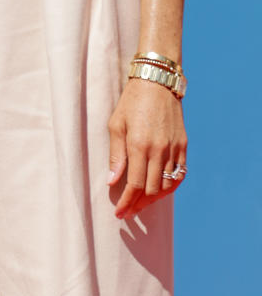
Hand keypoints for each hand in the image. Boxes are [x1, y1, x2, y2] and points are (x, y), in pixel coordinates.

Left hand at [108, 78, 186, 217]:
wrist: (157, 83)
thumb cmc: (131, 102)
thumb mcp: (116, 124)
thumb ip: (116, 155)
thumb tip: (112, 182)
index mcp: (139, 144)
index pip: (135, 185)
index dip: (127, 202)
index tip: (119, 213)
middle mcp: (159, 150)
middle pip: (152, 190)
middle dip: (139, 205)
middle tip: (128, 211)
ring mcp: (174, 149)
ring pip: (167, 186)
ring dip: (155, 199)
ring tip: (141, 203)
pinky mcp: (183, 146)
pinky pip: (179, 175)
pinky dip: (170, 187)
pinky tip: (160, 191)